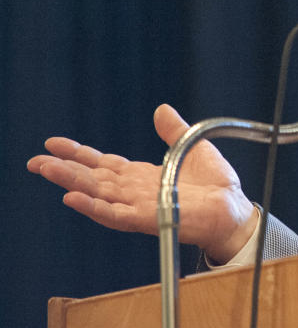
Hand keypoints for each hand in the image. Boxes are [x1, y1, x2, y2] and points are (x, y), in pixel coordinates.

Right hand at [27, 104, 257, 263]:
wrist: (233, 208)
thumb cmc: (216, 184)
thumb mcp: (192, 147)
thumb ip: (173, 131)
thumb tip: (161, 109)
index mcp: (141, 176)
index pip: (102, 164)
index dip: (79, 154)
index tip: (54, 143)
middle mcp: (134, 191)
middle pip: (92, 179)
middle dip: (63, 169)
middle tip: (35, 161)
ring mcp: (139, 206)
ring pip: (97, 194)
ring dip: (71, 183)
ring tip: (46, 170)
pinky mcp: (148, 218)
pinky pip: (115, 214)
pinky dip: (94, 207)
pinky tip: (73, 199)